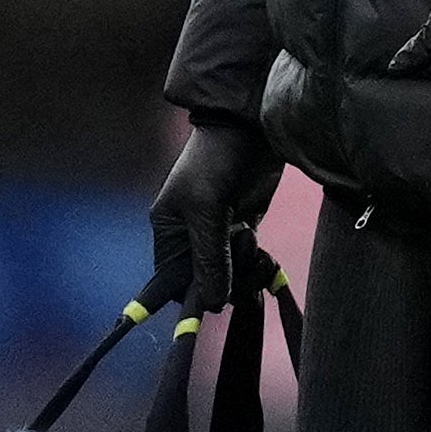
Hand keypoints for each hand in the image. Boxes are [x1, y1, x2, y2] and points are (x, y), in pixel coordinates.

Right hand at [145, 116, 280, 307]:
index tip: (208, 303)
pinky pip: (248, 262)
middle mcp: (190, 236)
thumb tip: (213, 303)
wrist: (251, 128)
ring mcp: (220, 233)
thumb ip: (209, 257)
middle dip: (226, 280)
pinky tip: (261, 251)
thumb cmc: (216, 160)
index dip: (189, 296)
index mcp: (169, 230)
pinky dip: (257, 263)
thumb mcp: (206, 208)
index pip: (172, 282)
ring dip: (244, 270)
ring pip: (231, 276)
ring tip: (249, 240)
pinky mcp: (245, 227)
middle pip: (206, 283)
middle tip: (240, 258)